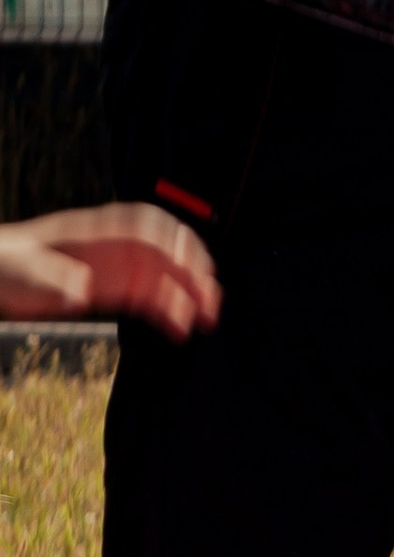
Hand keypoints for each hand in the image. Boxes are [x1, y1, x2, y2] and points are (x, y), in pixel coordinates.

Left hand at [0, 202, 218, 334]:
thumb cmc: (5, 266)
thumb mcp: (24, 271)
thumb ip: (54, 280)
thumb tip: (82, 293)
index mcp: (94, 232)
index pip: (144, 226)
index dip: (171, 240)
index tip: (188, 262)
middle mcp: (111, 248)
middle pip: (163, 252)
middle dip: (190, 271)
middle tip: (210, 297)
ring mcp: (114, 268)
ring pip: (163, 277)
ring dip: (188, 295)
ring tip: (207, 318)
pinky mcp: (112, 290)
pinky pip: (149, 299)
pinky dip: (168, 312)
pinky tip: (180, 329)